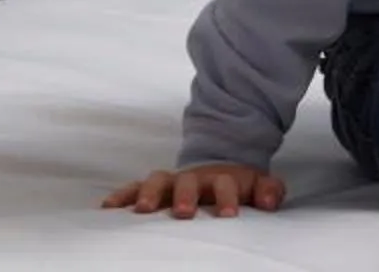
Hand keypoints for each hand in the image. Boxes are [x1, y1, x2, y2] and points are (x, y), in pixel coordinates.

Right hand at [103, 163, 285, 218]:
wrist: (217, 163)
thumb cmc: (235, 185)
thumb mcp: (257, 184)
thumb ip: (269, 190)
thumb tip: (271, 201)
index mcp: (222, 179)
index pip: (227, 185)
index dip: (228, 198)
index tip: (229, 215)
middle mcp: (193, 178)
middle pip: (187, 182)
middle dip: (185, 196)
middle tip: (184, 212)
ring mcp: (171, 182)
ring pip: (157, 180)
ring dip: (149, 193)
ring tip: (140, 209)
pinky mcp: (152, 188)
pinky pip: (133, 188)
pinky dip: (121, 195)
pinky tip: (107, 208)